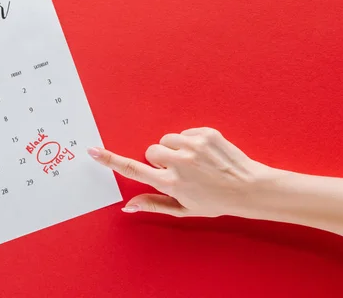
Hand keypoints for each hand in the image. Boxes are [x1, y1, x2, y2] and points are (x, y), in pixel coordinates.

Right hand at [88, 127, 276, 217]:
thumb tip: (127, 206)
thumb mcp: (184, 210)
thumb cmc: (216, 202)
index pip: (134, 170)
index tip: (93, 151)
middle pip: (151, 150)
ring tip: (195, 162)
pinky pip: (185, 132)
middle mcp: (179, 164)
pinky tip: (205, 154)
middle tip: (178, 169)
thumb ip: (153, 205)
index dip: (111, 160)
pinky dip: (191, 140)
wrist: (249, 188)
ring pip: (168, 139)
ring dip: (176, 148)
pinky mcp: (205, 134)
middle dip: (159, 157)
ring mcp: (193, 146)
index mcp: (171, 184)